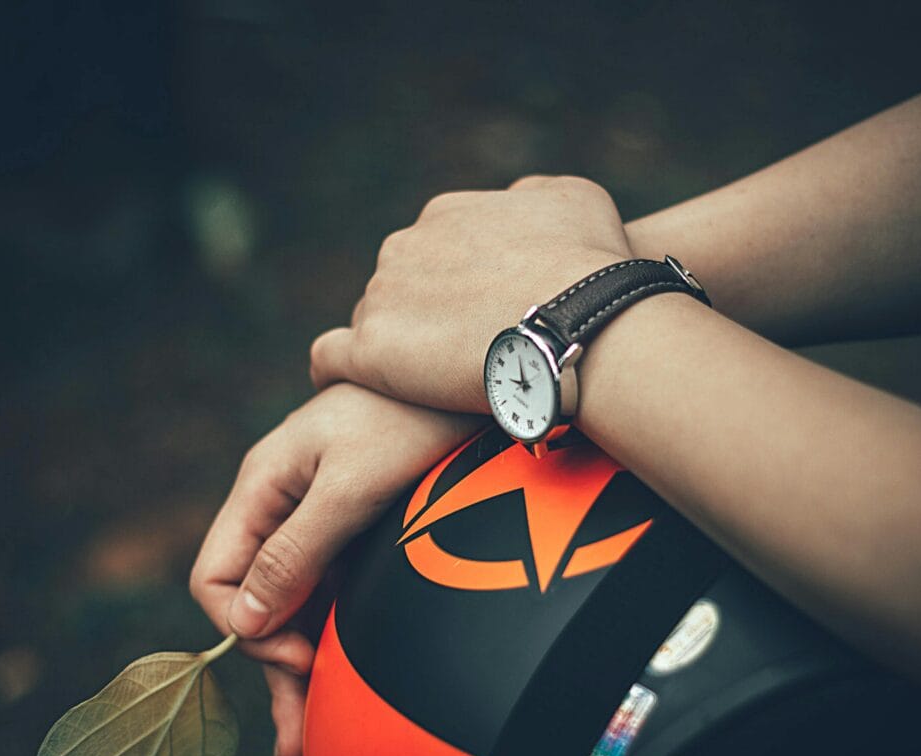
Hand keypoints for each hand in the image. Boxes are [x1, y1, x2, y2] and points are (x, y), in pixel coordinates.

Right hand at [190, 383, 480, 755]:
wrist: (479, 380)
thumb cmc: (410, 421)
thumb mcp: (348, 489)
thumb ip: (294, 553)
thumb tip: (246, 621)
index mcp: (262, 489)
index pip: (217, 577)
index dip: (246, 626)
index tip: (301, 655)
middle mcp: (282, 509)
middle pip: (257, 604)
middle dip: (273, 671)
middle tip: (296, 746)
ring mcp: (319, 523)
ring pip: (295, 607)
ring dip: (299, 671)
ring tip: (306, 746)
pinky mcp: (358, 532)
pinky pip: (332, 594)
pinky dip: (334, 638)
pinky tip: (340, 682)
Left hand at [310, 175, 632, 411]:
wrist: (579, 322)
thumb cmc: (591, 267)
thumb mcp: (574, 199)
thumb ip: (531, 198)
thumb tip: (515, 203)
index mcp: (445, 215)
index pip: (430, 254)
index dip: (450, 291)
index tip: (474, 322)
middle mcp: (403, 246)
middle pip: (397, 289)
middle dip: (419, 320)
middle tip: (456, 361)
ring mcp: (382, 297)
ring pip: (370, 325)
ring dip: (391, 352)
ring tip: (421, 390)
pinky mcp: (371, 351)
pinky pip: (329, 359)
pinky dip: (333, 373)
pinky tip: (344, 391)